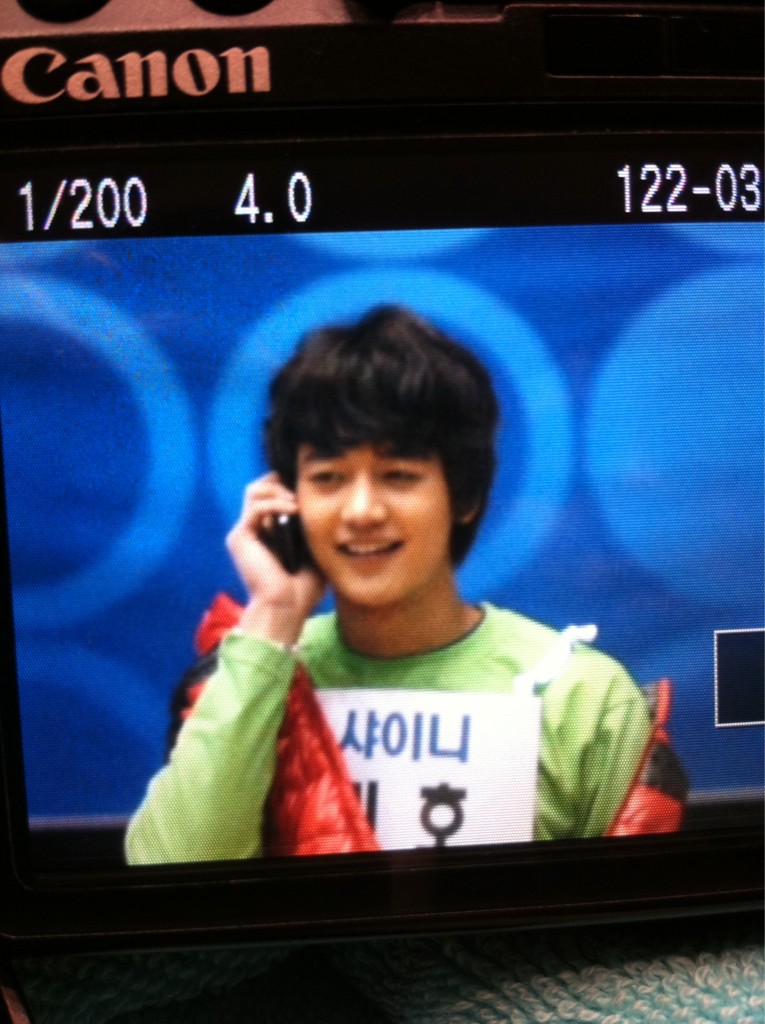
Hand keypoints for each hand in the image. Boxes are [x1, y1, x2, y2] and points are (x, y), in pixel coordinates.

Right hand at [226, 473, 324, 643]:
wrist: (286, 608)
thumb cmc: (303, 588)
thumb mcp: (313, 552)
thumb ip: (312, 529)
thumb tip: (325, 506)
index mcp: (268, 532)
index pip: (271, 494)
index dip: (288, 486)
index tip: (309, 489)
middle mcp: (253, 530)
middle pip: (260, 487)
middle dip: (281, 484)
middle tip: (301, 495)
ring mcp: (245, 533)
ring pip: (254, 491)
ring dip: (278, 491)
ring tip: (296, 502)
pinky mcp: (240, 537)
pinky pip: (256, 507)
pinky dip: (276, 503)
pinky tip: (293, 509)